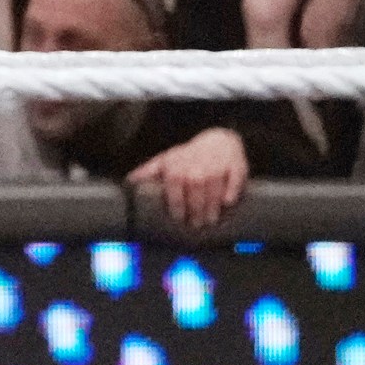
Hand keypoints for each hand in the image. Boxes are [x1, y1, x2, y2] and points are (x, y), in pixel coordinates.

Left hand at [128, 127, 248, 228]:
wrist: (219, 140)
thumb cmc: (189, 155)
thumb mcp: (166, 160)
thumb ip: (149, 172)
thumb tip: (129, 181)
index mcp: (177, 166)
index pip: (175, 186)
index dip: (177, 203)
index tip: (178, 217)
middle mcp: (197, 166)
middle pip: (195, 190)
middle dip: (195, 209)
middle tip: (196, 225)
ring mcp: (217, 165)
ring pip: (214, 188)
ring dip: (211, 205)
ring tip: (210, 220)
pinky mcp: (236, 166)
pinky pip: (234, 179)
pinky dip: (231, 190)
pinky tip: (228, 202)